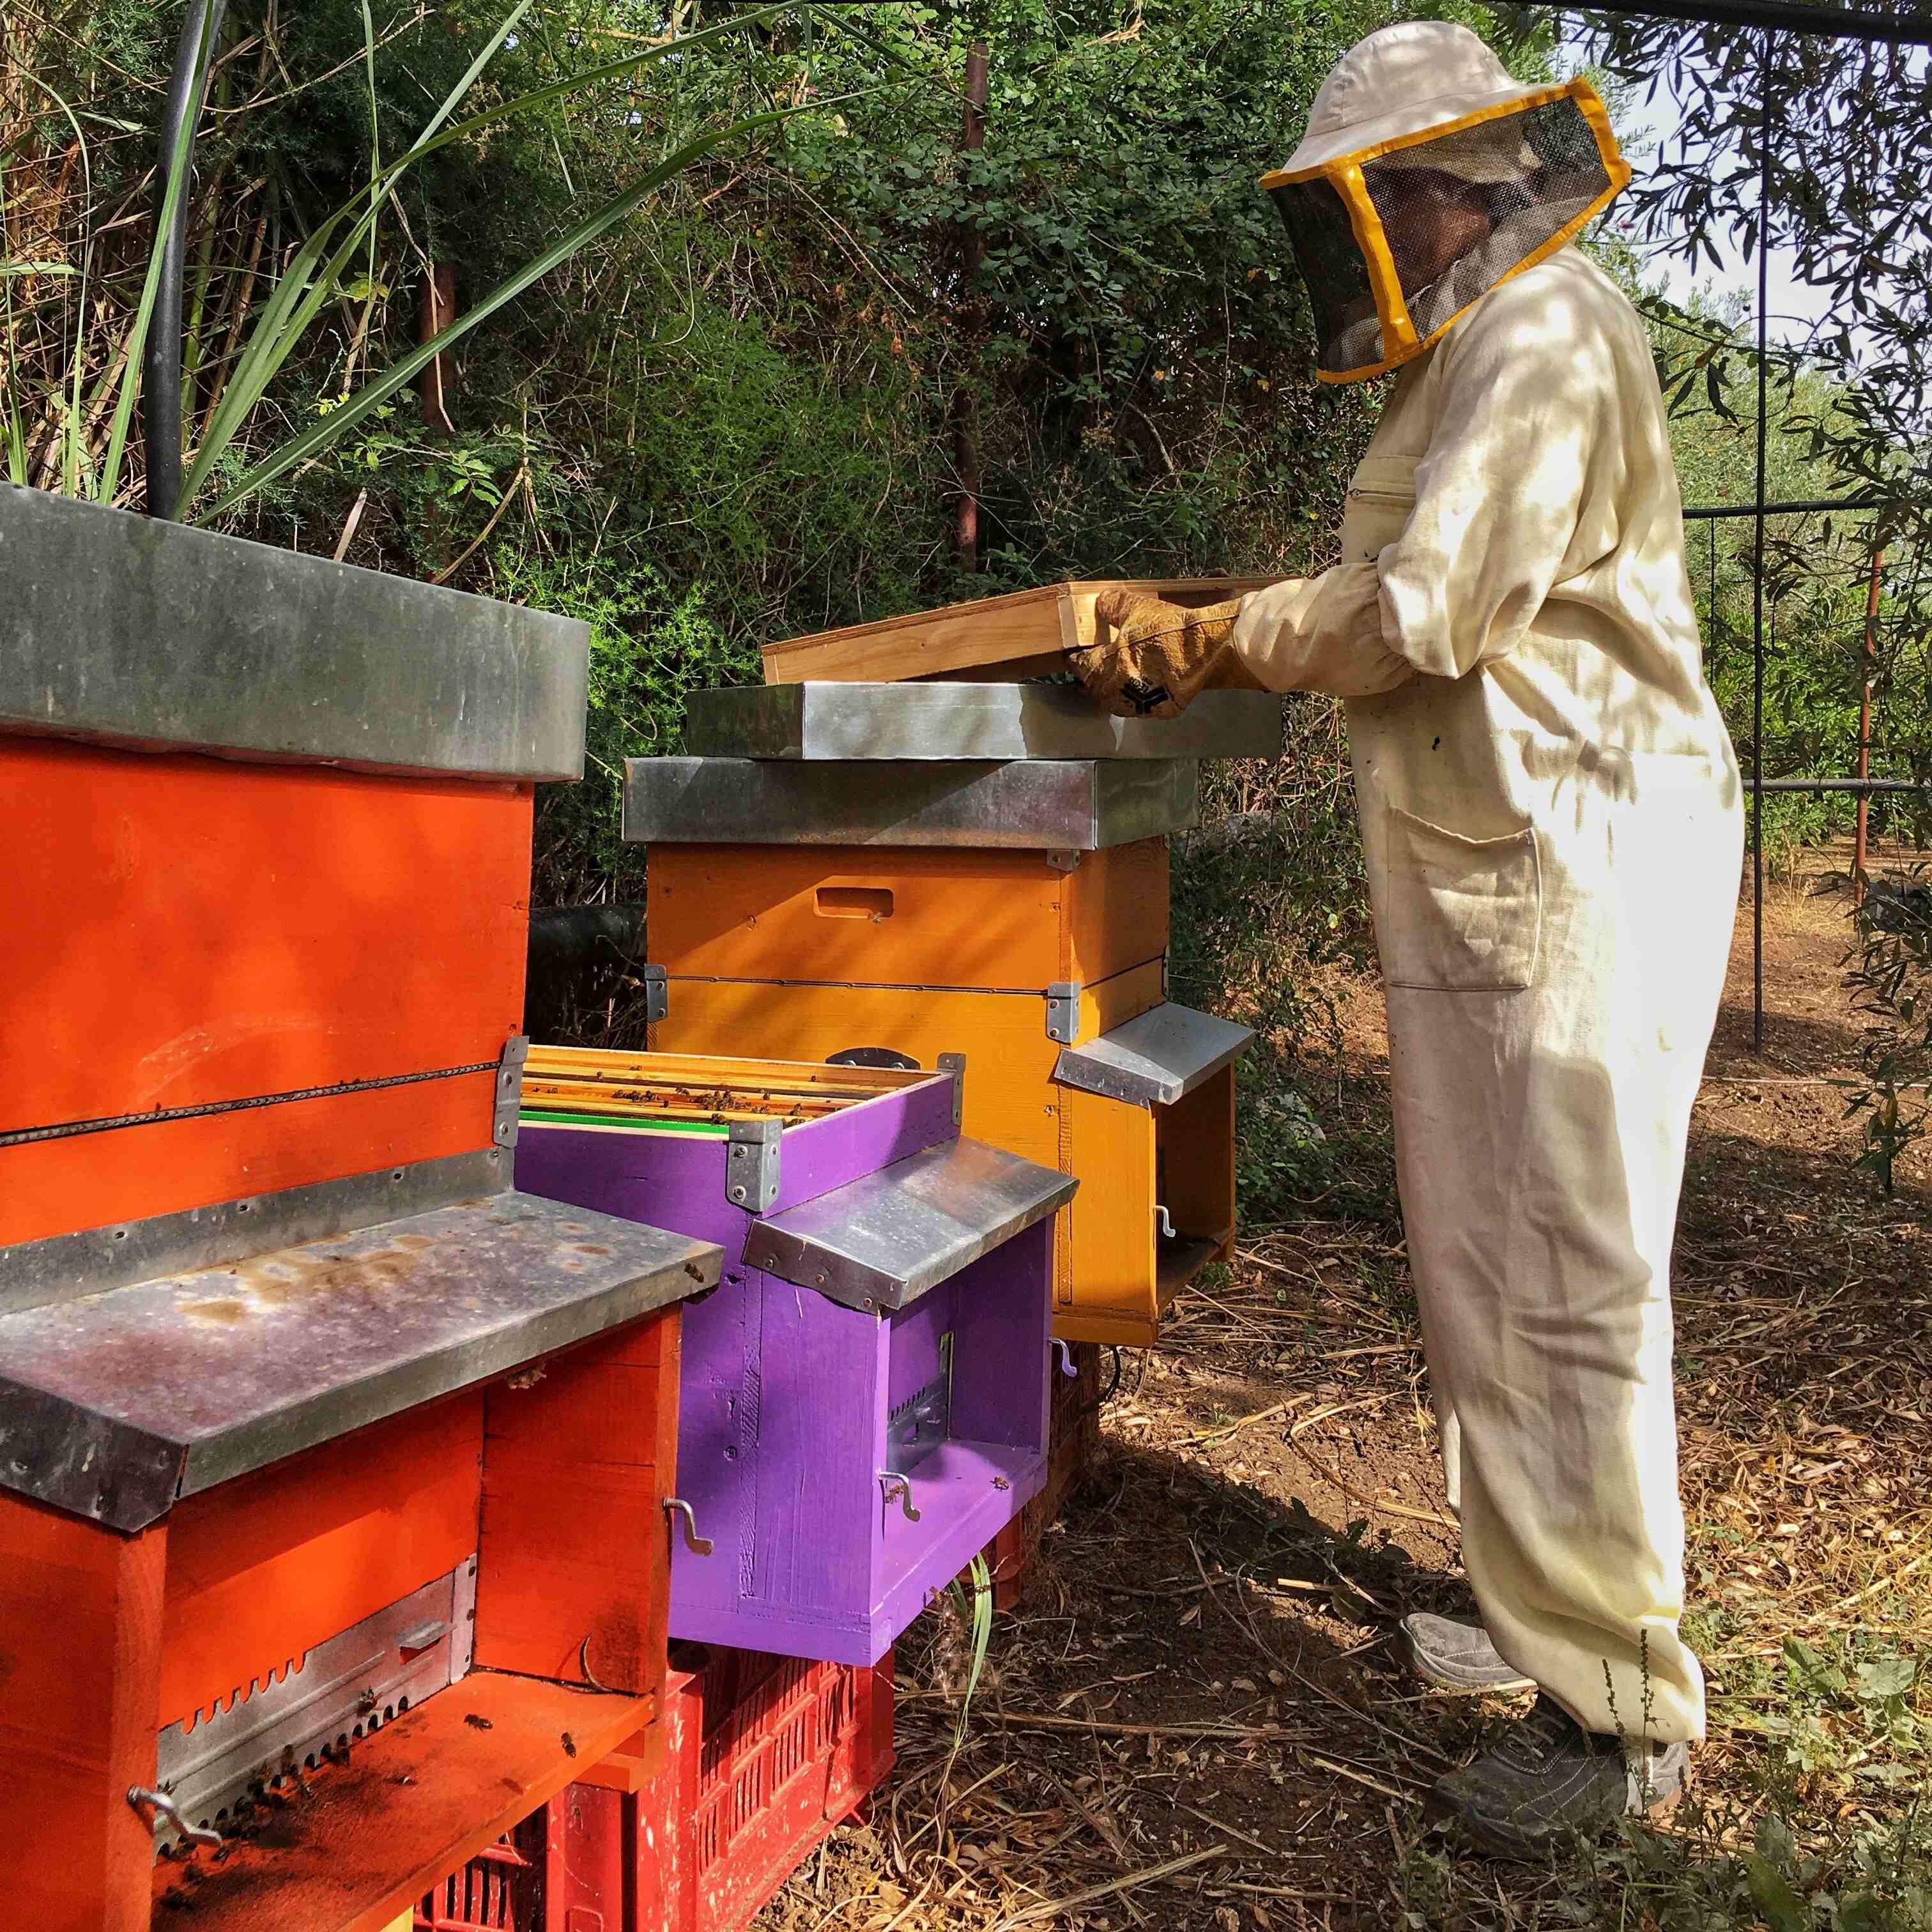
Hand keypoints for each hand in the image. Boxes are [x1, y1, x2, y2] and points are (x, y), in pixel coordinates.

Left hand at [1068, 590, 1245, 718]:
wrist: (1206, 649)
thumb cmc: (1169, 629)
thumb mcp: (1139, 609)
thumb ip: (1115, 605)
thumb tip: (1102, 601)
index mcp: (1108, 664)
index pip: (1083, 665)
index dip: (1077, 660)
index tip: (1074, 658)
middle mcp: (1120, 688)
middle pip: (1096, 689)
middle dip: (1092, 680)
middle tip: (1091, 673)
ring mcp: (1140, 702)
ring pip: (1116, 703)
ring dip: (1110, 694)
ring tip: (1113, 685)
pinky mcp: (1161, 710)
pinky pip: (1142, 709)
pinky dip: (1136, 701)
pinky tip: (1140, 692)